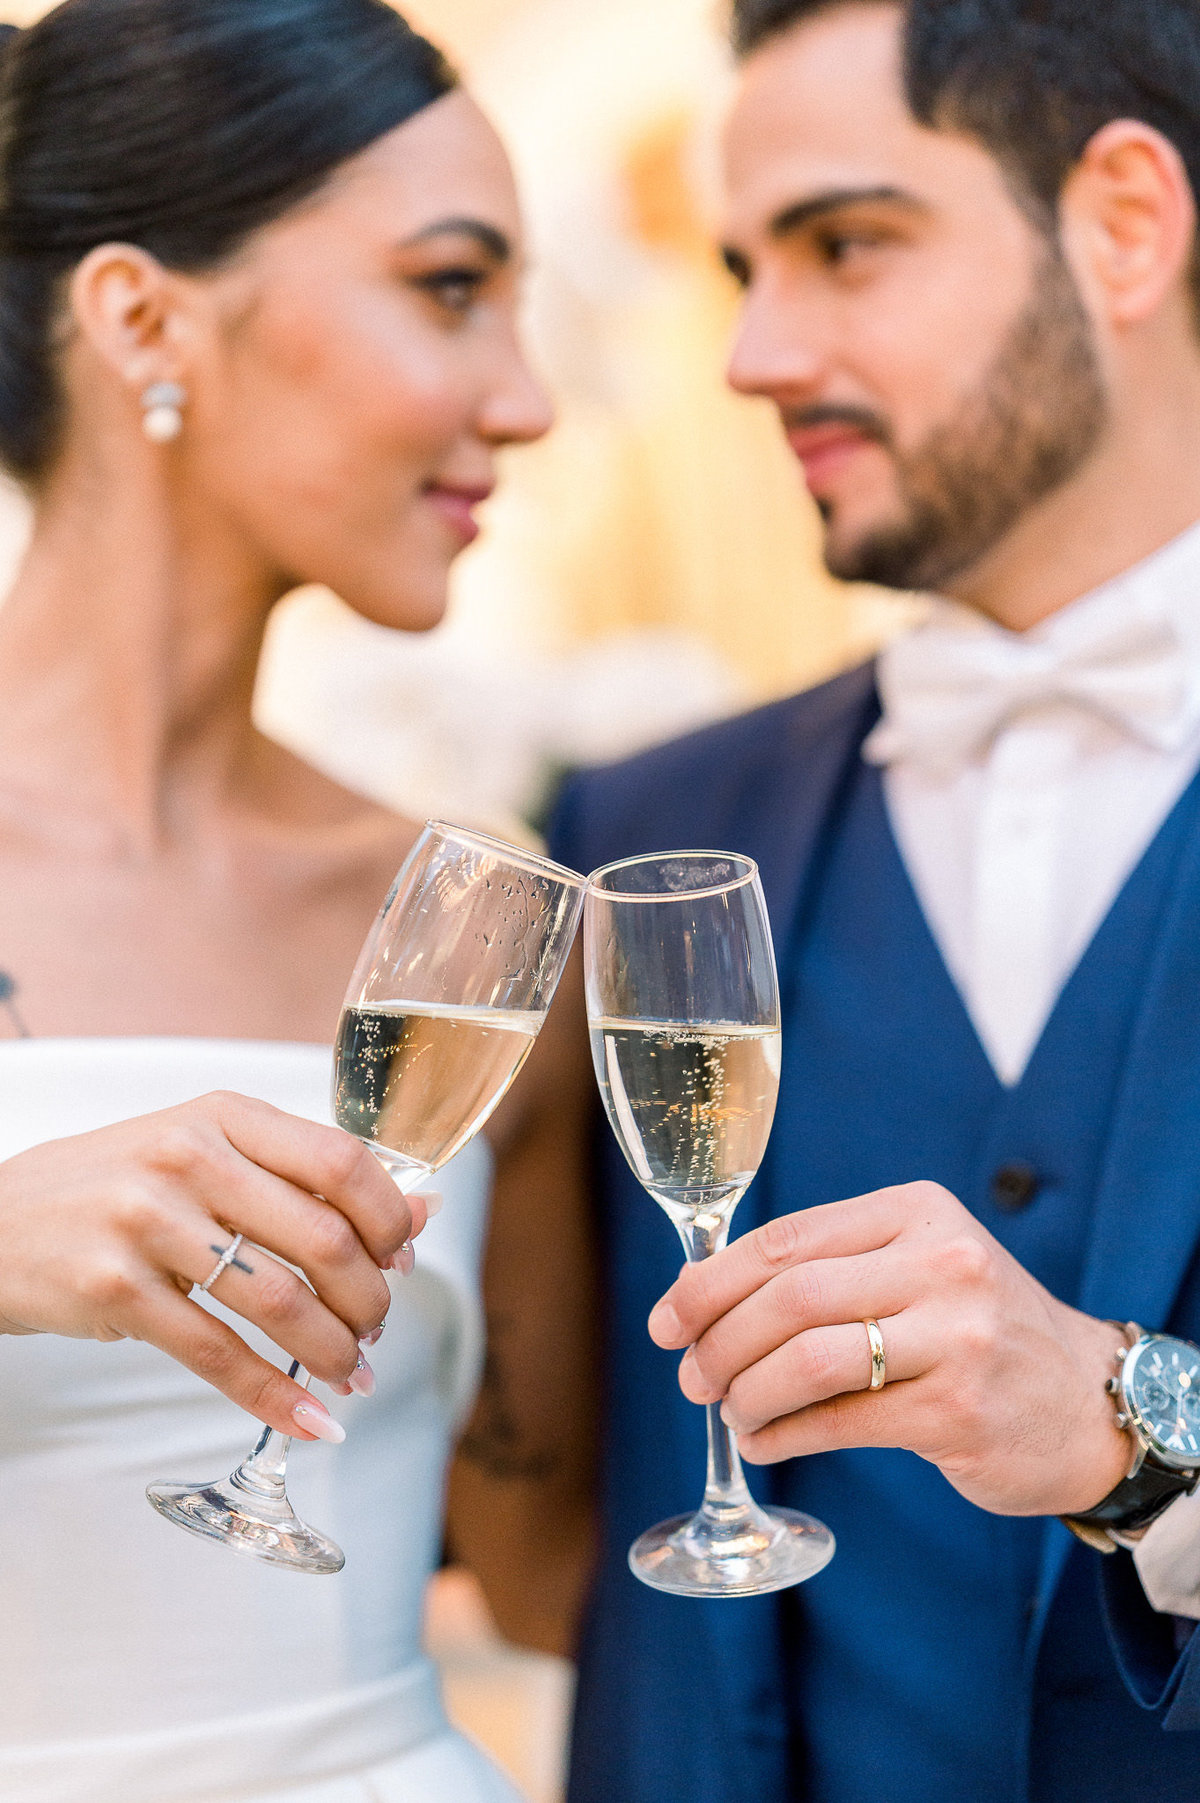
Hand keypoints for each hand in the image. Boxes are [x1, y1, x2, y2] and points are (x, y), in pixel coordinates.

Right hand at [0, 1091, 428, 1438]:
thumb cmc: (120, 1186)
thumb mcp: (209, 1155)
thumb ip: (306, 1177)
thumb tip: (423, 1212)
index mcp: (224, 1116)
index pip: (341, 1161)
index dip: (389, 1219)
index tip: (401, 1258)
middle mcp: (188, 1158)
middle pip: (322, 1238)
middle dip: (368, 1299)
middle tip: (375, 1329)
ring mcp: (147, 1222)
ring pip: (278, 1301)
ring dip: (333, 1351)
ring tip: (351, 1373)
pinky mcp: (115, 1290)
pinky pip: (216, 1354)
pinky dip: (274, 1396)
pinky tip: (308, 1419)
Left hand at [648, 1182, 1131, 1516]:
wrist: (1086, 1399)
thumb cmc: (973, 1328)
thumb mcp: (916, 1264)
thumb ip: (828, 1266)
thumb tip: (700, 1296)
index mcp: (916, 1210)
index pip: (785, 1239)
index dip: (709, 1281)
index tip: (667, 1319)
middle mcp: (941, 1262)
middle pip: (788, 1298)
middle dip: (718, 1341)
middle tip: (689, 1376)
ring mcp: (956, 1337)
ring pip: (808, 1361)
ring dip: (746, 1392)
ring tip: (728, 1411)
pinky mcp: (958, 1410)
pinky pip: (840, 1421)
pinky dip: (784, 1435)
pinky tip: (763, 1442)